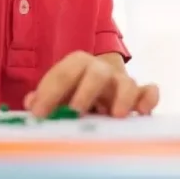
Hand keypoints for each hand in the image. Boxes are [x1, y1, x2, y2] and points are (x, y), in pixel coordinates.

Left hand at [23, 51, 159, 118]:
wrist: (103, 80)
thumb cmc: (77, 88)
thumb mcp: (59, 90)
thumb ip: (45, 96)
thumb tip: (30, 103)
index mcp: (78, 64)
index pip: (63, 72)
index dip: (49, 91)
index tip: (39, 113)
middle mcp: (102, 69)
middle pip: (96, 72)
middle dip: (85, 91)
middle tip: (75, 112)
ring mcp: (122, 81)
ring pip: (127, 82)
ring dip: (122, 97)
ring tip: (115, 115)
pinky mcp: (140, 94)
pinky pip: (149, 91)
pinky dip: (148, 99)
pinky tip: (142, 112)